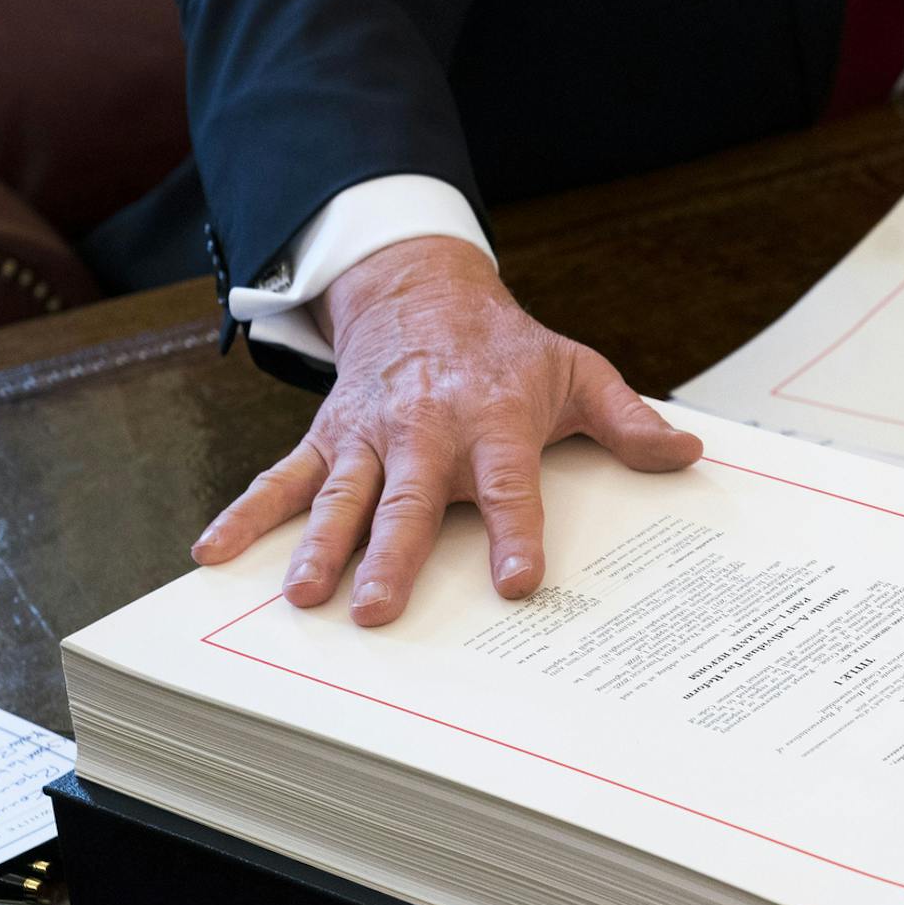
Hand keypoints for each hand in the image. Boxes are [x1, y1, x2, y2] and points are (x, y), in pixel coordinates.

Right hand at [189, 236, 701, 625]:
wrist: (423, 294)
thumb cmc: (508, 350)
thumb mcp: (578, 371)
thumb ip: (629, 421)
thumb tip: (688, 453)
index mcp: (494, 422)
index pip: (511, 486)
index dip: (516, 534)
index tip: (518, 584)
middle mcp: (427, 432)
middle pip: (410, 502)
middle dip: (393, 556)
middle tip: (378, 610)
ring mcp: (370, 438)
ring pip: (343, 497)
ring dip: (319, 547)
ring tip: (302, 598)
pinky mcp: (329, 440)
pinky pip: (282, 479)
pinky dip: (246, 514)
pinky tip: (215, 552)